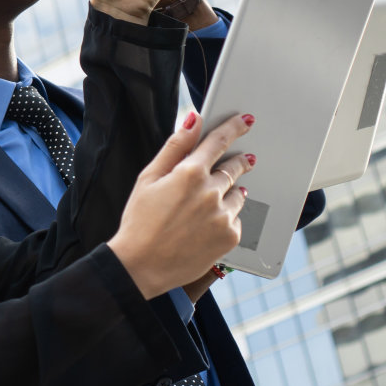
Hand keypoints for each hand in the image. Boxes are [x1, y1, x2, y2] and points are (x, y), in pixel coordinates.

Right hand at [107, 111, 255, 298]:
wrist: (141, 265)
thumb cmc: (140, 221)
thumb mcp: (148, 178)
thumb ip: (175, 147)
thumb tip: (192, 120)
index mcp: (189, 173)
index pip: (219, 141)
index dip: (234, 128)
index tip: (246, 121)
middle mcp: (210, 192)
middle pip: (234, 167)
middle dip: (238, 162)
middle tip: (242, 161)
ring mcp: (223, 216)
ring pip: (237, 194)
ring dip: (229, 193)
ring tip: (209, 205)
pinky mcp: (230, 236)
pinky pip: (236, 219)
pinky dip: (226, 218)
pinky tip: (207, 225)